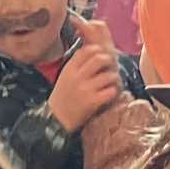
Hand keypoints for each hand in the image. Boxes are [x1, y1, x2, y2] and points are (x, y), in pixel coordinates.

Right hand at [48, 15, 121, 132]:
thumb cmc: (63, 96)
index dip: (97, 50)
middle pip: (99, 59)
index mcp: (70, 68)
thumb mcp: (65, 76)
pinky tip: (109, 93)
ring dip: (113, 78)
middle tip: (110, 67)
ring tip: (111, 82)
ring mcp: (86, 89)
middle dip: (108, 61)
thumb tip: (91, 50)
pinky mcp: (93, 101)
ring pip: (108, 75)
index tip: (101, 54)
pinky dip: (113, 92)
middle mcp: (77, 76)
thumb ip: (77, 64)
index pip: (86, 50)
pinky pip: (110, 91)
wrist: (56, 118)